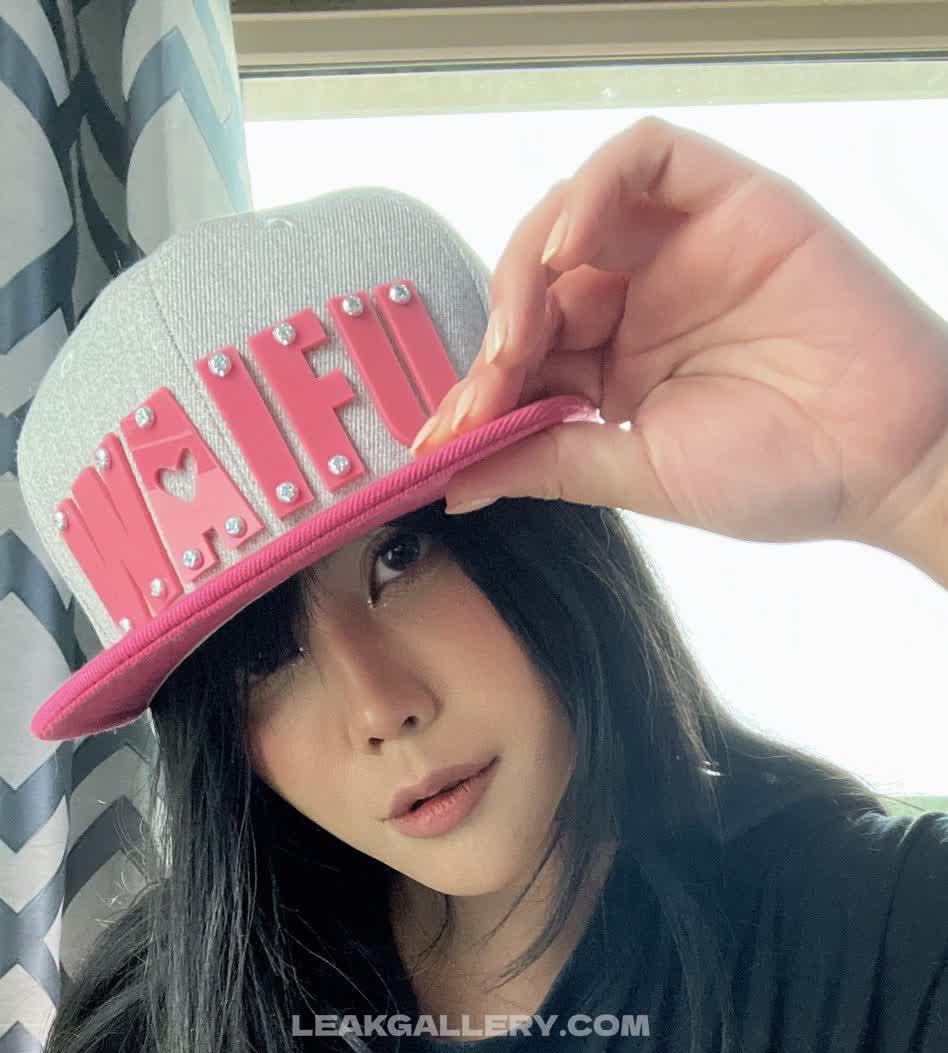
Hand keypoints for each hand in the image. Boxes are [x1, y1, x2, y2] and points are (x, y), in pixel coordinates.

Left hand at [418, 116, 947, 552]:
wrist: (881, 459)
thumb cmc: (780, 474)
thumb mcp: (640, 473)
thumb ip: (548, 460)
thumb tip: (455, 478)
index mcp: (615, 368)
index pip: (522, 353)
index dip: (478, 388)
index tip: (444, 439)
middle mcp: (640, 299)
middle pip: (533, 280)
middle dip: (496, 335)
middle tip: (486, 390)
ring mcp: (679, 245)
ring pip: (570, 213)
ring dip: (526, 267)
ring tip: (521, 335)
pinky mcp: (725, 197)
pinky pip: (641, 156)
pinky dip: (593, 189)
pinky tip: (570, 250)